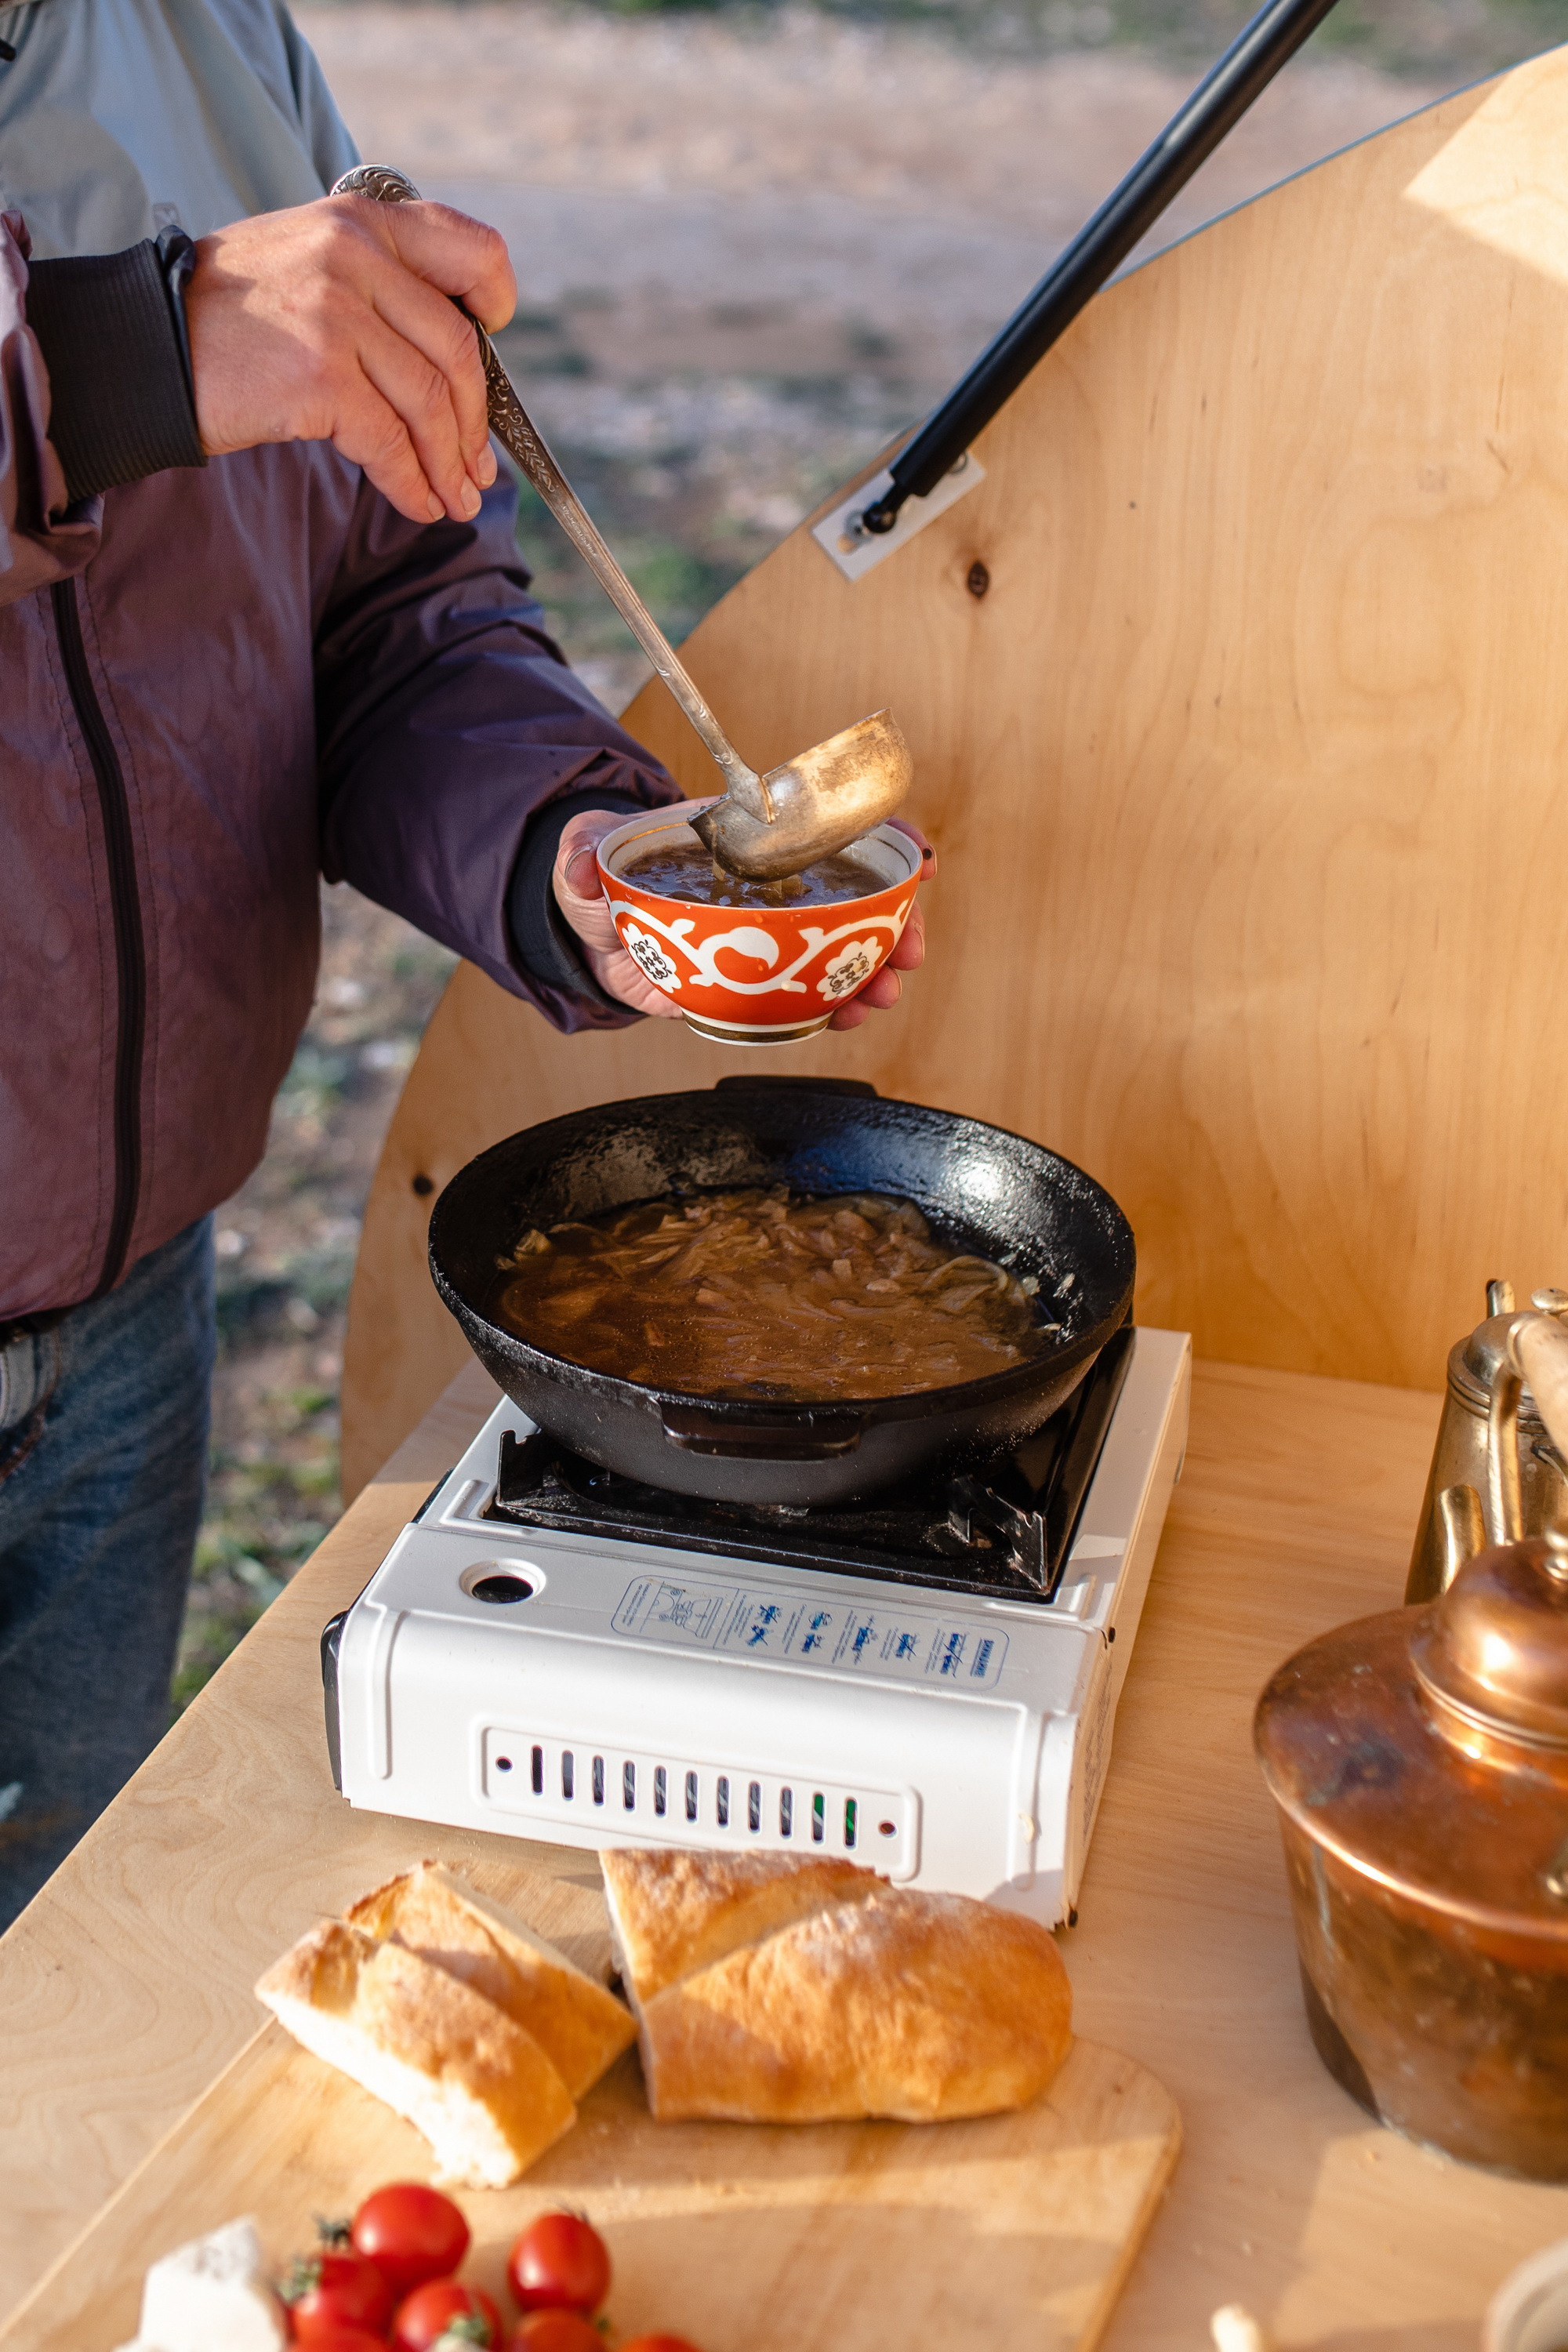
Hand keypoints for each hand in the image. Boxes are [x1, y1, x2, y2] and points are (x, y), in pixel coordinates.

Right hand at [184, 194, 515, 524]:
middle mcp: (355, 254)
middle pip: (457, 348)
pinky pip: (390, 443)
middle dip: (476, 421)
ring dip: (449, 465)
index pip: (466, 247)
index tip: (496, 339)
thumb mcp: (305, 264)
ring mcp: (337, 313)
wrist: (144, 346)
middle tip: (475, 468)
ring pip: (430, 402)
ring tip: (454, 499)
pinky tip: (417, 504)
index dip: (495, 299)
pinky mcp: (319, 375)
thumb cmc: (226, 320)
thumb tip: (450, 362)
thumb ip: (373, 286)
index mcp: (359, 220)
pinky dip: (411, 483)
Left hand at [552, 808, 935, 1024]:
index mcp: (750, 842)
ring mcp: (769, 938)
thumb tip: (578, 864)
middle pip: (854, 899)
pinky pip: (806, 995)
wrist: (590, 932)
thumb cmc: (603, 877)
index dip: (882, 842)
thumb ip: (580, 851)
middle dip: (894, 924)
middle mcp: (773, 888)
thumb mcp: (587, 850)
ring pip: (840, 951)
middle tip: (908, 952)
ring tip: (879, 995)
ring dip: (872, 973)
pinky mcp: (754, 984)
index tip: (918, 861)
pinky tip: (844, 1018)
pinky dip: (832, 1007)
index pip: (827, 831)